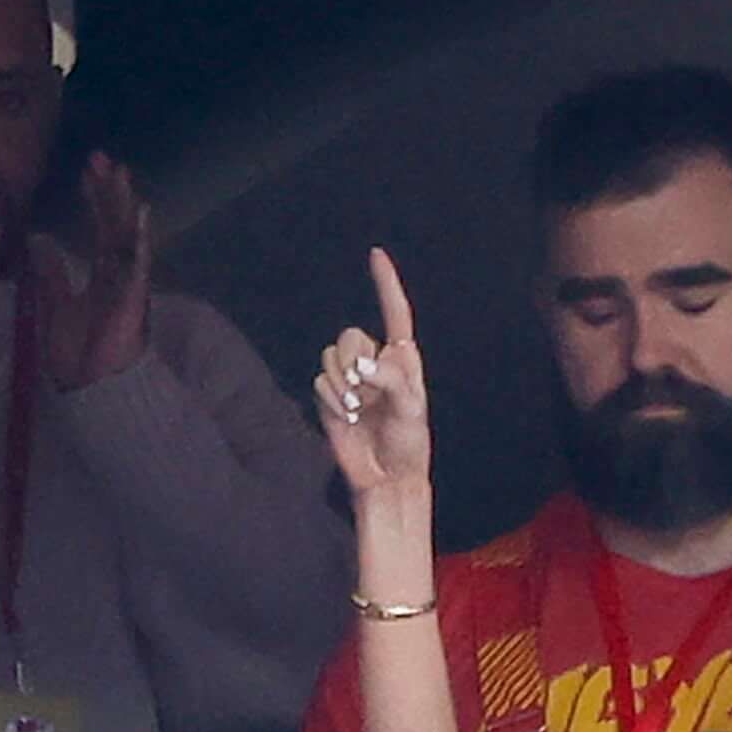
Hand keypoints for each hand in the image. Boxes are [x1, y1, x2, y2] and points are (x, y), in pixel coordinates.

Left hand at [38, 154, 154, 388]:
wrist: (92, 388)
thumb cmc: (78, 354)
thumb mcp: (55, 304)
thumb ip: (51, 272)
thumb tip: (37, 239)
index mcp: (104, 275)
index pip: (100, 228)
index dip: (94, 200)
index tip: (85, 172)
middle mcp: (120, 273)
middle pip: (116, 223)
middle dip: (109, 191)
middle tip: (99, 157)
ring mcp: (130, 283)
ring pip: (128, 235)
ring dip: (122, 203)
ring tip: (117, 171)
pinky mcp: (134, 296)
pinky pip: (138, 262)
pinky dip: (139, 237)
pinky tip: (138, 211)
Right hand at [314, 247, 430, 497]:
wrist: (387, 477)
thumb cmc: (408, 443)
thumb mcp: (411, 409)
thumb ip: (391, 380)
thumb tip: (362, 367)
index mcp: (402, 359)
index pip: (395, 312)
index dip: (385, 283)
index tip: (376, 254)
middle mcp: (375, 362)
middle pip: (351, 336)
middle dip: (353, 359)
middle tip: (365, 389)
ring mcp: (351, 379)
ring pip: (330, 356)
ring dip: (342, 384)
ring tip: (359, 411)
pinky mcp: (331, 396)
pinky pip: (320, 381)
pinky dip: (332, 400)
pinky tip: (348, 418)